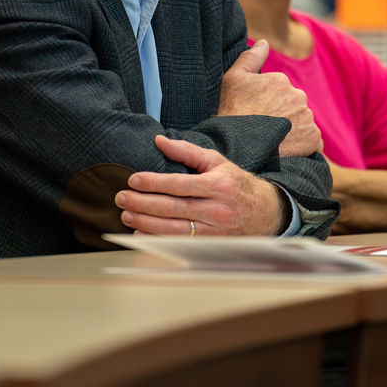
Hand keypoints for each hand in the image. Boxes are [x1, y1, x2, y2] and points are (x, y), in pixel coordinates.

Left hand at [115, 135, 285, 235]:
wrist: (265, 214)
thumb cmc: (235, 184)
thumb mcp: (217, 162)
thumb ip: (187, 151)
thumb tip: (159, 141)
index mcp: (218, 185)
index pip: (180, 184)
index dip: (154, 183)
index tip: (133, 179)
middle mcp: (217, 210)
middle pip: (173, 208)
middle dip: (143, 203)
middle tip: (121, 197)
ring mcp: (214, 232)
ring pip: (174, 229)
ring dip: (145, 223)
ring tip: (126, 214)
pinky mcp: (210, 245)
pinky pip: (178, 244)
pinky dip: (157, 240)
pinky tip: (140, 233)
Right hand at [218, 40, 321, 157]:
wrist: (236, 147)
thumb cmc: (230, 112)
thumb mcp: (233, 79)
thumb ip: (251, 57)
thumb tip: (264, 42)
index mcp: (281, 80)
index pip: (281, 91)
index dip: (268, 103)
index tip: (257, 113)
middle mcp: (298, 96)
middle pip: (294, 106)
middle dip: (283, 115)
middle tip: (265, 128)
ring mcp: (307, 118)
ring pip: (303, 122)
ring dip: (293, 129)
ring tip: (273, 141)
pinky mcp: (313, 139)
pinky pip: (313, 141)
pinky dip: (303, 145)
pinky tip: (286, 148)